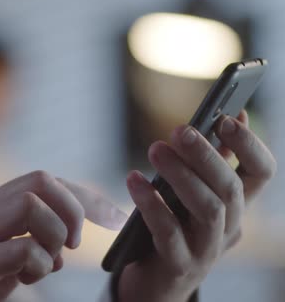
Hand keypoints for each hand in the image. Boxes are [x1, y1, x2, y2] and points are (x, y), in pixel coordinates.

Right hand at [0, 171, 126, 301]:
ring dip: (54, 236)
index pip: (48, 182)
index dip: (87, 197)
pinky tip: (26, 279)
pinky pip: (21, 248)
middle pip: (43, 180)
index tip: (116, 217)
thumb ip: (28, 246)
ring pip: (32, 204)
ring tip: (45, 264)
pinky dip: (37, 265)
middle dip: (74, 209)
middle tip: (76, 245)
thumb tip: (63, 253)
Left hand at [119, 111, 276, 301]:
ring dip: (181, 175)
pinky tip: (134, 180)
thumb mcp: (192, 194)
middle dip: (207, 155)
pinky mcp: (180, 265)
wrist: (154, 283)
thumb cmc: (172, 229)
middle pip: (232, 189)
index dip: (250, 144)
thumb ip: (209, 162)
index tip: (227, 117)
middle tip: (179, 129)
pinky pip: (169, 231)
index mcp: (236, 206)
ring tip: (155, 149)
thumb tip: (230, 114)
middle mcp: (229, 228)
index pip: (263, 173)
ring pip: (208, 208)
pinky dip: (152, 203)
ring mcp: (207, 250)